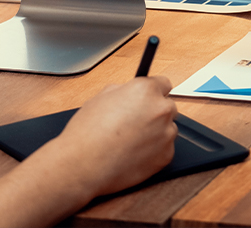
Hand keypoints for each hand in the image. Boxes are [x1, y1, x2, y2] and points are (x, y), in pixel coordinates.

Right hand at [45, 76, 177, 196]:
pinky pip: (165, 149)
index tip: (148, 99)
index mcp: (145, 90)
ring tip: (130, 141)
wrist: (83, 165)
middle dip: (154, 113)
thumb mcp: (101, 97)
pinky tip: (133, 153)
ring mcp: (166, 134)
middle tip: (134, 122)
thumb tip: (131, 93)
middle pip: (167, 106)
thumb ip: (124, 91)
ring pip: (167, 128)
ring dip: (155, 132)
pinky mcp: (166, 156)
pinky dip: (154, 151)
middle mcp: (161, 109)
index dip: (153, 92)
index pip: (163, 84)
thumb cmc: (87, 132)